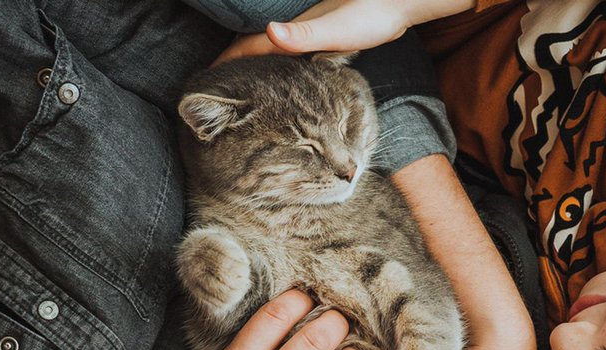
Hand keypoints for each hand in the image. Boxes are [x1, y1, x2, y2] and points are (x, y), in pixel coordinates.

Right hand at [214, 0, 473, 64]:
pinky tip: (285, 76)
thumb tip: (269, 33)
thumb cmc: (372, 17)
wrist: (400, 3)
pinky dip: (279, 63)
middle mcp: (298, 32)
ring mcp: (312, 34)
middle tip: (215, 86)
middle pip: (256, 49)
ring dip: (254, 64)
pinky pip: (293, 54)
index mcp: (294, 32)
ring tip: (240, 84)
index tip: (205, 79)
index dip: (226, 62)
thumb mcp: (337, 30)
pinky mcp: (327, 38)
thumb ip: (304, 35)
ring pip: (273, 51)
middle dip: (233, 64)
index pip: (250, 47)